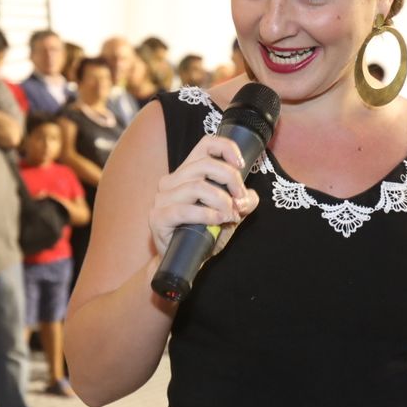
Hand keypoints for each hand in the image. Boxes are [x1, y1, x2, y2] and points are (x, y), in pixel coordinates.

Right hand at [149, 134, 260, 253]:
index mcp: (188, 172)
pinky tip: (218, 221)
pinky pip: (185, 210)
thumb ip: (243, 202)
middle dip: (231, 180)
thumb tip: (247, 197)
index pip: (206, 144)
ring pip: (198, 187)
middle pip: (206, 165)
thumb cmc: (204, 234)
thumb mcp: (230, 214)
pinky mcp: (158, 217)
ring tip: (230, 216)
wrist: (183, 263)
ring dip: (222, 201)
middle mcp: (172, 181)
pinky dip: (207, 214)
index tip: (241, 165)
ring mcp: (162, 198)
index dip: (226, 148)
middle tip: (240, 201)